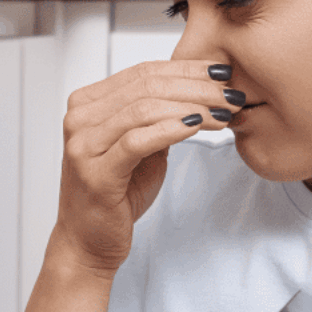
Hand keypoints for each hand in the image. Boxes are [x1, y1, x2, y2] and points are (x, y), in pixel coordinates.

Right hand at [53, 60, 240, 275]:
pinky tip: (197, 127)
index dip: (186, 69)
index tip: (221, 74)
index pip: (142, 71)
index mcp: (87, 104)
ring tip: (224, 113)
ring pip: (144, 109)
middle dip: (197, 88)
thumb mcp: (141, 147)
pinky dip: (172, 129)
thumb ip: (158, 117)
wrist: (89, 242)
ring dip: (192, 107)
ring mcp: (83, 145)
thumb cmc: (115, 196)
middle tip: (231, 95)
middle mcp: (79, 118)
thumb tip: (202, 89)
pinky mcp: (95, 172)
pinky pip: (138, 141)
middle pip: (146, 86)